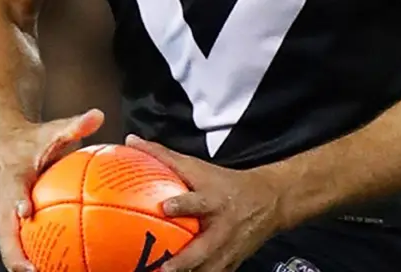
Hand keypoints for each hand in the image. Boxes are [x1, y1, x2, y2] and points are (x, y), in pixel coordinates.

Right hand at [0, 108, 104, 271]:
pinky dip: (32, 260)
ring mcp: (2, 219)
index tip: (26, 213)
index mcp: (11, 180)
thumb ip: (74, 125)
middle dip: (16, 255)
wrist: (2, 148)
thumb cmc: (31, 142)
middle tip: (36, 269)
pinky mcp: (8, 227)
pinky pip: (19, 247)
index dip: (17, 204)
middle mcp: (1, 204)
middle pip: (4, 235)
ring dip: (23, 265)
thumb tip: (98, 114)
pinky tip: (57, 269)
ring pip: (8, 248)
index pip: (11, 193)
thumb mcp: (51, 131)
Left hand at [125, 135, 286, 271]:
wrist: (269, 201)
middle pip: (202, 249)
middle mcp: (221, 228)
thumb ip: (164, 156)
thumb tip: (131, 141)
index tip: (165, 207)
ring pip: (206, 270)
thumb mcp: (199, 168)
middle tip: (162, 269)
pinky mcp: (230, 265)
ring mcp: (226, 250)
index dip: (183, 205)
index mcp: (214, 200)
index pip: (198, 202)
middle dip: (182, 262)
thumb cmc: (226, 183)